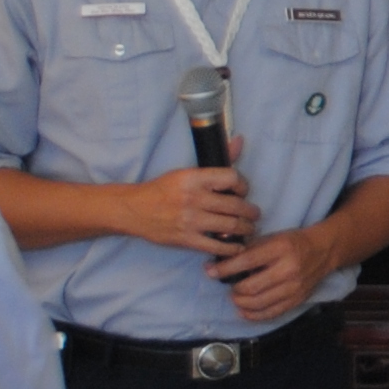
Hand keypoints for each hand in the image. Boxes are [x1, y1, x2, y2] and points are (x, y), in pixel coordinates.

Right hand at [128, 166, 255, 256]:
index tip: (243, 192)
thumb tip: (240, 141)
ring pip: (231, 226)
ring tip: (249, 228)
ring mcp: (190, 220)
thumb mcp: (187, 171)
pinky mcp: (186, 239)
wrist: (133, 210)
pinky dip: (231, 248)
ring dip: (246, 229)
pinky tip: (237, 246)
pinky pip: (216, 246)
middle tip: (254, 214)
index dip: (243, 185)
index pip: (232, 178)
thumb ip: (218, 162)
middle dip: (251, 212)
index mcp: (194, 178)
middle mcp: (193, 198)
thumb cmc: (163, 189)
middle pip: (235, 205)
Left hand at [213, 224, 338, 322]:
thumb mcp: (273, 238)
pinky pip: (271, 313)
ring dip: (240, 302)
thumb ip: (250, 249)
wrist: (324, 251)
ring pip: (258, 303)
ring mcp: (294, 288)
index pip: (246, 261)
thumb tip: (222, 261)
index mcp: (280, 249)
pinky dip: (253, 315)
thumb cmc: (293, 242)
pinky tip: (244, 310)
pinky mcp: (297, 300)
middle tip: (227, 285)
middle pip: (250, 287)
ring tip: (235, 296)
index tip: (210, 271)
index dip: (224, 269)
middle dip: (233, 288)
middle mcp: (288, 269)